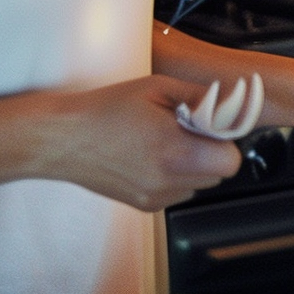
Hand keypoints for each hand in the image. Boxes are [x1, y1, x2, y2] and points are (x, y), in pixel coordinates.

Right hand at [41, 75, 248, 209]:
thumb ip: (201, 97)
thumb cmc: (106, 109)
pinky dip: (173, 177)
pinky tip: (148, 158)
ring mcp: (155, 198)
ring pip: (198, 184)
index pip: (230, 161)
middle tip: (184, 130)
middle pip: (217, 173)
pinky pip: (177, 192)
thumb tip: (232, 101)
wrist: (61, 139)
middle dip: (209, 151)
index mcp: (175, 152)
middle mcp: (168, 181)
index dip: (224, 141)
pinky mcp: (144, 206)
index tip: (208, 126)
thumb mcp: (156, 88)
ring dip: (192, 166)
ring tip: (162, 143)